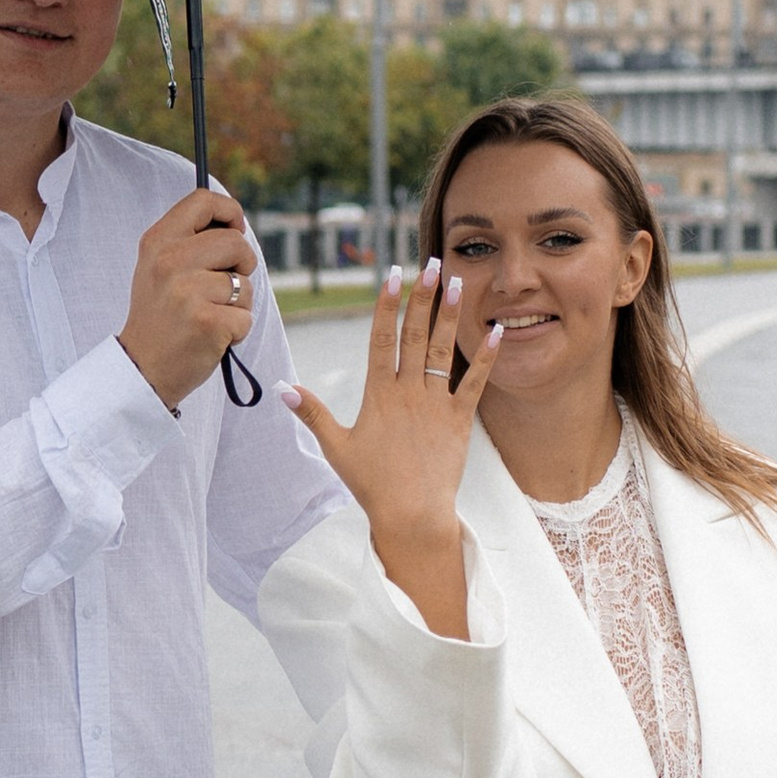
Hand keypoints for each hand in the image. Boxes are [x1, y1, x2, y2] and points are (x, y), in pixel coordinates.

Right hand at [120, 185, 257, 409]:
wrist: (143, 368)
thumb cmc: (161, 317)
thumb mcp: (159, 268)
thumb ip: (190, 243)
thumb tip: (235, 224)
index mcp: (158, 242)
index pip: (203, 201)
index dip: (229, 212)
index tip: (235, 229)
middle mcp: (170, 261)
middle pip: (236, 242)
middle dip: (242, 265)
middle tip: (223, 287)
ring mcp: (188, 292)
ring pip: (245, 284)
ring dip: (238, 304)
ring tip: (210, 316)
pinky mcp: (208, 322)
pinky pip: (245, 317)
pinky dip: (237, 331)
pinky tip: (212, 337)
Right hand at [285, 258, 505, 640]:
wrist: (412, 514)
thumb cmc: (372, 485)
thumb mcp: (336, 448)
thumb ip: (311, 413)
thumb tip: (282, 387)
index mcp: (378, 395)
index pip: (381, 339)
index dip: (387, 304)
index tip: (393, 275)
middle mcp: (407, 392)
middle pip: (413, 335)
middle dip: (421, 297)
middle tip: (429, 263)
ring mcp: (435, 404)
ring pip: (441, 350)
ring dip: (449, 314)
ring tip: (455, 282)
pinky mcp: (459, 420)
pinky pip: (474, 382)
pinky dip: (485, 356)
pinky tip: (494, 330)